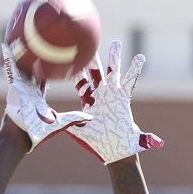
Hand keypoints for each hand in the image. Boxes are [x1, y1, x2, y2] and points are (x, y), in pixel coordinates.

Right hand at [1, 43, 91, 151]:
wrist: (21, 137)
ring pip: (20, 65)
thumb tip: (90, 118)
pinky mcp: (13, 86)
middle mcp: (27, 88)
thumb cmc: (38, 133)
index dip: (50, 68)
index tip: (55, 58)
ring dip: (19, 51)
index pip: (45, 77)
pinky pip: (11, 69)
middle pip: (32, 67)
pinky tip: (4, 45)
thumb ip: (74, 118)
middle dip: (34, 54)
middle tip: (38, 40)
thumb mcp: (60, 123)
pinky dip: (7, 58)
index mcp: (37, 96)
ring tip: (19, 34)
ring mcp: (20, 87)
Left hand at [66, 40, 163, 164]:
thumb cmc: (98, 143)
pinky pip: (130, 82)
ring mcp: (113, 96)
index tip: (70, 57)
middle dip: (92, 59)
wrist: (115, 150)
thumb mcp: (79, 132)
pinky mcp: (123, 99)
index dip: (76, 71)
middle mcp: (101, 95)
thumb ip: (69, 123)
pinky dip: (135, 70)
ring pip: (113, 73)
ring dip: (114, 59)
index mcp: (89, 101)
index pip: (80, 82)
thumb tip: (53, 120)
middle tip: (89, 43)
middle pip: (95, 73)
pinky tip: (140, 58)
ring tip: (116, 43)